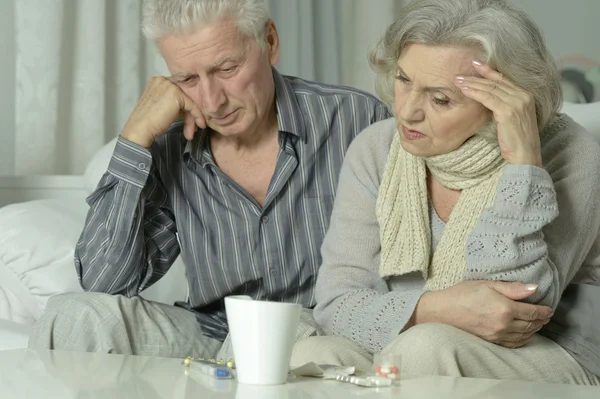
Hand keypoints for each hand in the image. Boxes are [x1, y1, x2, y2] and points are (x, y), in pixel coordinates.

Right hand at [121, 77, 205, 147]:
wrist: (140, 129)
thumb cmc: (147, 121)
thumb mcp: (159, 105)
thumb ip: (169, 100)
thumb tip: (186, 106)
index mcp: (157, 81)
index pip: (177, 91)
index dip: (184, 105)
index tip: (188, 118)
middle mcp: (163, 80)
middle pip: (183, 96)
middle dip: (189, 113)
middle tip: (192, 127)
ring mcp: (170, 86)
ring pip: (188, 101)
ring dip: (192, 117)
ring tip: (192, 131)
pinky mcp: (177, 95)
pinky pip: (192, 106)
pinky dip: (197, 116)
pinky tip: (200, 125)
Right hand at [417, 281, 551, 347]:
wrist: (443, 310)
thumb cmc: (462, 294)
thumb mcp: (487, 284)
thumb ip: (512, 288)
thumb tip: (534, 289)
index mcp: (505, 308)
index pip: (532, 312)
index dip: (543, 310)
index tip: (548, 308)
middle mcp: (504, 324)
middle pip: (530, 324)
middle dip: (540, 320)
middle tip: (545, 315)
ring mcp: (497, 335)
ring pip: (524, 335)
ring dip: (534, 330)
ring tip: (537, 324)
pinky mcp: (491, 340)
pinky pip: (513, 343)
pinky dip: (523, 339)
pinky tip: (524, 334)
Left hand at [455, 61, 541, 166]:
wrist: (525, 156)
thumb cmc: (517, 142)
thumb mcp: (513, 119)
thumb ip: (505, 107)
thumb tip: (488, 100)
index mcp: (526, 96)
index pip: (504, 80)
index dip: (489, 71)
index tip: (475, 64)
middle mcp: (523, 96)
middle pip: (495, 83)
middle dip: (476, 77)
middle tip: (460, 74)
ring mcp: (517, 103)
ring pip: (490, 89)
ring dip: (472, 84)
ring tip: (458, 81)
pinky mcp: (508, 112)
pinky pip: (487, 98)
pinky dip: (474, 93)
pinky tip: (464, 91)